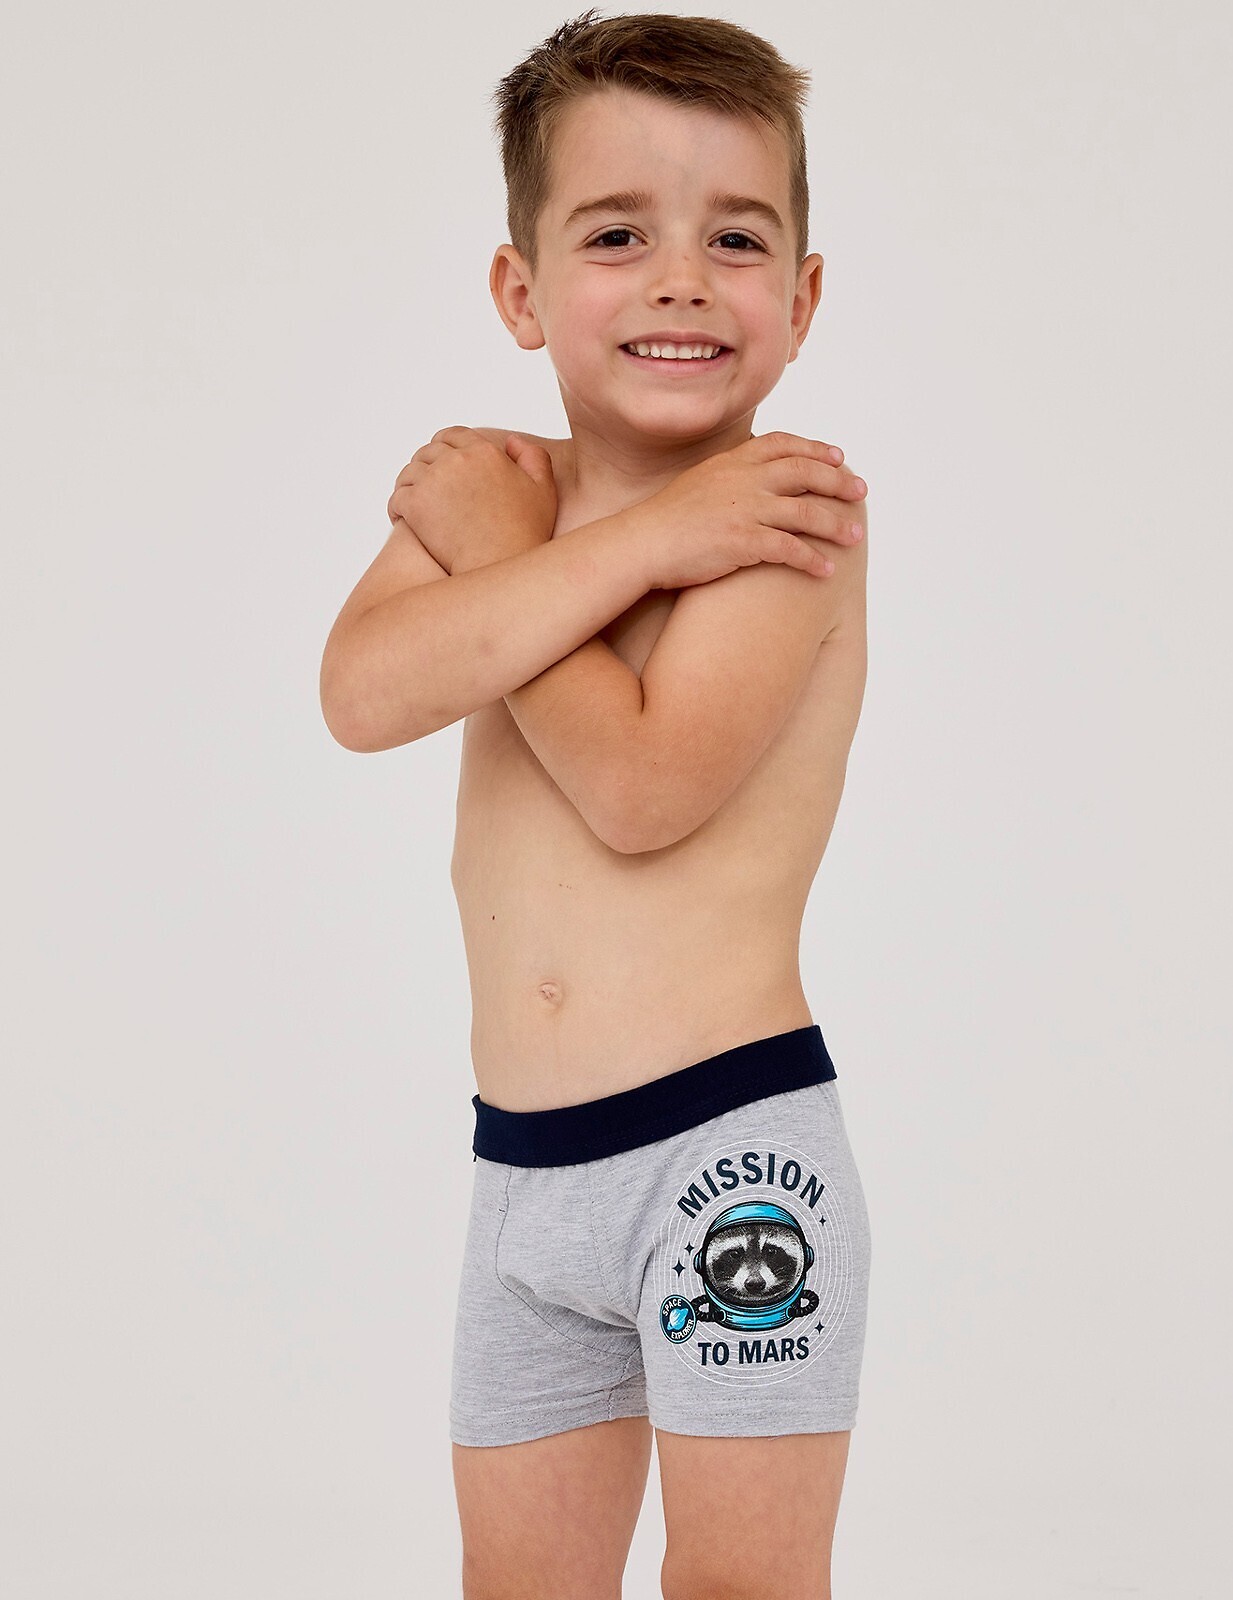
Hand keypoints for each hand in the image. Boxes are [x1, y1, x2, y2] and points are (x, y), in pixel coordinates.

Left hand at [386, 426, 556, 573]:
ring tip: (414, 504)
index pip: (452, 435)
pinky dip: (397, 508)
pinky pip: (397, 497)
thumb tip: (512, 441)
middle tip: (426, 488)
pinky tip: (403, 519)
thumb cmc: (524, 533)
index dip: (443, 447)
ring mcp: (434, 481)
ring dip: (409, 486)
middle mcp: (457, 460)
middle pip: (427, 452)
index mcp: (485, 451)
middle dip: (425, 467)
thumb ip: (533, 456)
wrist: (500, 565)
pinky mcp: (416, 504)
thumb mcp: (543, 489)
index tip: (440, 463)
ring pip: (409, 473)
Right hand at [625, 431, 867, 590]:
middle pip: (805, 472)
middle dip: (838, 482)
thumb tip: (746, 481)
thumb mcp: (698, 483)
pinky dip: (812, 560)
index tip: (838, 458)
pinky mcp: (742, 541)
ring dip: (835, 524)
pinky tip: (827, 571)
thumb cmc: (665, 521)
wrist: (641, 544)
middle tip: (861, 492)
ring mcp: (744, 510)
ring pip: (805, 512)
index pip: (783, 444)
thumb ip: (727, 478)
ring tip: (855, 536)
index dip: (815, 449)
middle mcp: (743, 480)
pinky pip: (790, 549)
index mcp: (732, 462)